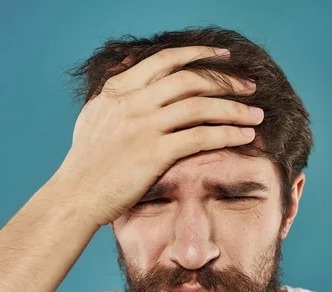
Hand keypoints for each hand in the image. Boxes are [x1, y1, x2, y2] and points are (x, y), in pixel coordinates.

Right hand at [51, 46, 262, 227]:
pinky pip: (200, 137)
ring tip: (256, 113)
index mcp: (118, 90)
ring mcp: (142, 127)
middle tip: (250, 87)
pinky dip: (227, 134)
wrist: (75, 196)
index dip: (199, 54)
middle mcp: (131, 103)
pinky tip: (245, 136)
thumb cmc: (87, 161)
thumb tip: (129, 62)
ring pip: (200, 106)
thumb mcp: (94, 114)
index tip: (224, 56)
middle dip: (225, 80)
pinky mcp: (153, 153)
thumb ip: (115, 89)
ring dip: (234, 108)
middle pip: (189, 80)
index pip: (165, 60)